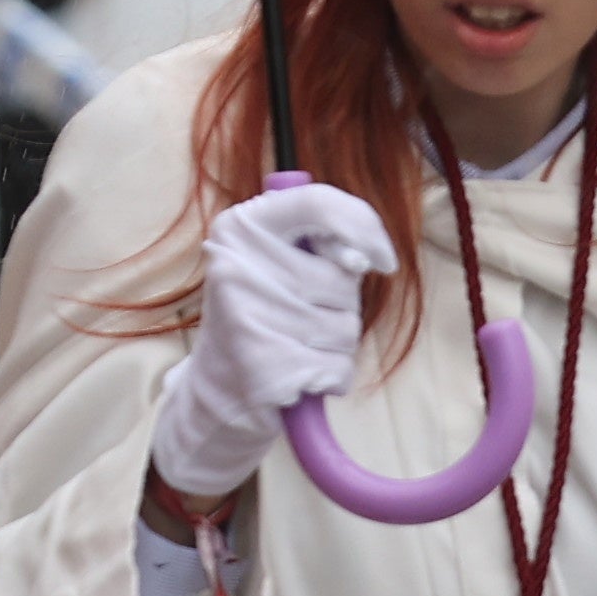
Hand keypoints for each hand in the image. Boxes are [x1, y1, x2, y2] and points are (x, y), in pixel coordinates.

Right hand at [152, 187, 399, 500]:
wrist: (215, 393)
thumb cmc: (261, 319)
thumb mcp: (274, 263)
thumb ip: (320, 244)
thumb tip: (365, 256)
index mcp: (239, 228)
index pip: (317, 202)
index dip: (364, 226)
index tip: (382, 258)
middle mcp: (235, 266)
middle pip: (342, 279)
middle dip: (342, 306)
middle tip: (301, 320)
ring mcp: (247, 316)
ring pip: (345, 327)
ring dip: (337, 346)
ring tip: (296, 348)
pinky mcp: (264, 366)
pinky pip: (337, 368)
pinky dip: (330, 379)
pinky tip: (297, 378)